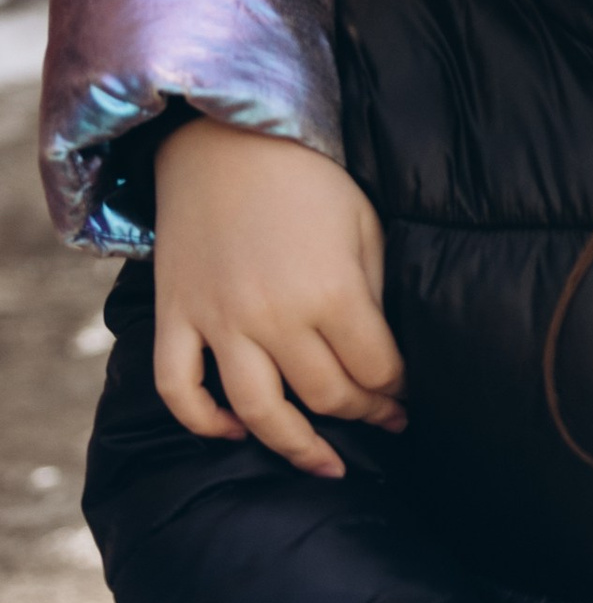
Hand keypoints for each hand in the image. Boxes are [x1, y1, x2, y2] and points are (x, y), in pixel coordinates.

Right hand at [154, 123, 406, 481]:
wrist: (225, 137)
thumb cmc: (308, 179)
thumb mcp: (364, 226)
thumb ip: (373, 296)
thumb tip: (382, 358)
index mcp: (331, 291)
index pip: (376, 370)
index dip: (397, 391)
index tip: (406, 397)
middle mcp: (274, 315)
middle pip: (326, 396)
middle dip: (363, 414)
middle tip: (383, 420)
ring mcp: (219, 319)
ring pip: (258, 411)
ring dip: (296, 446)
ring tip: (327, 465)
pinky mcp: (177, 315)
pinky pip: (178, 389)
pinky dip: (203, 422)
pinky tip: (235, 432)